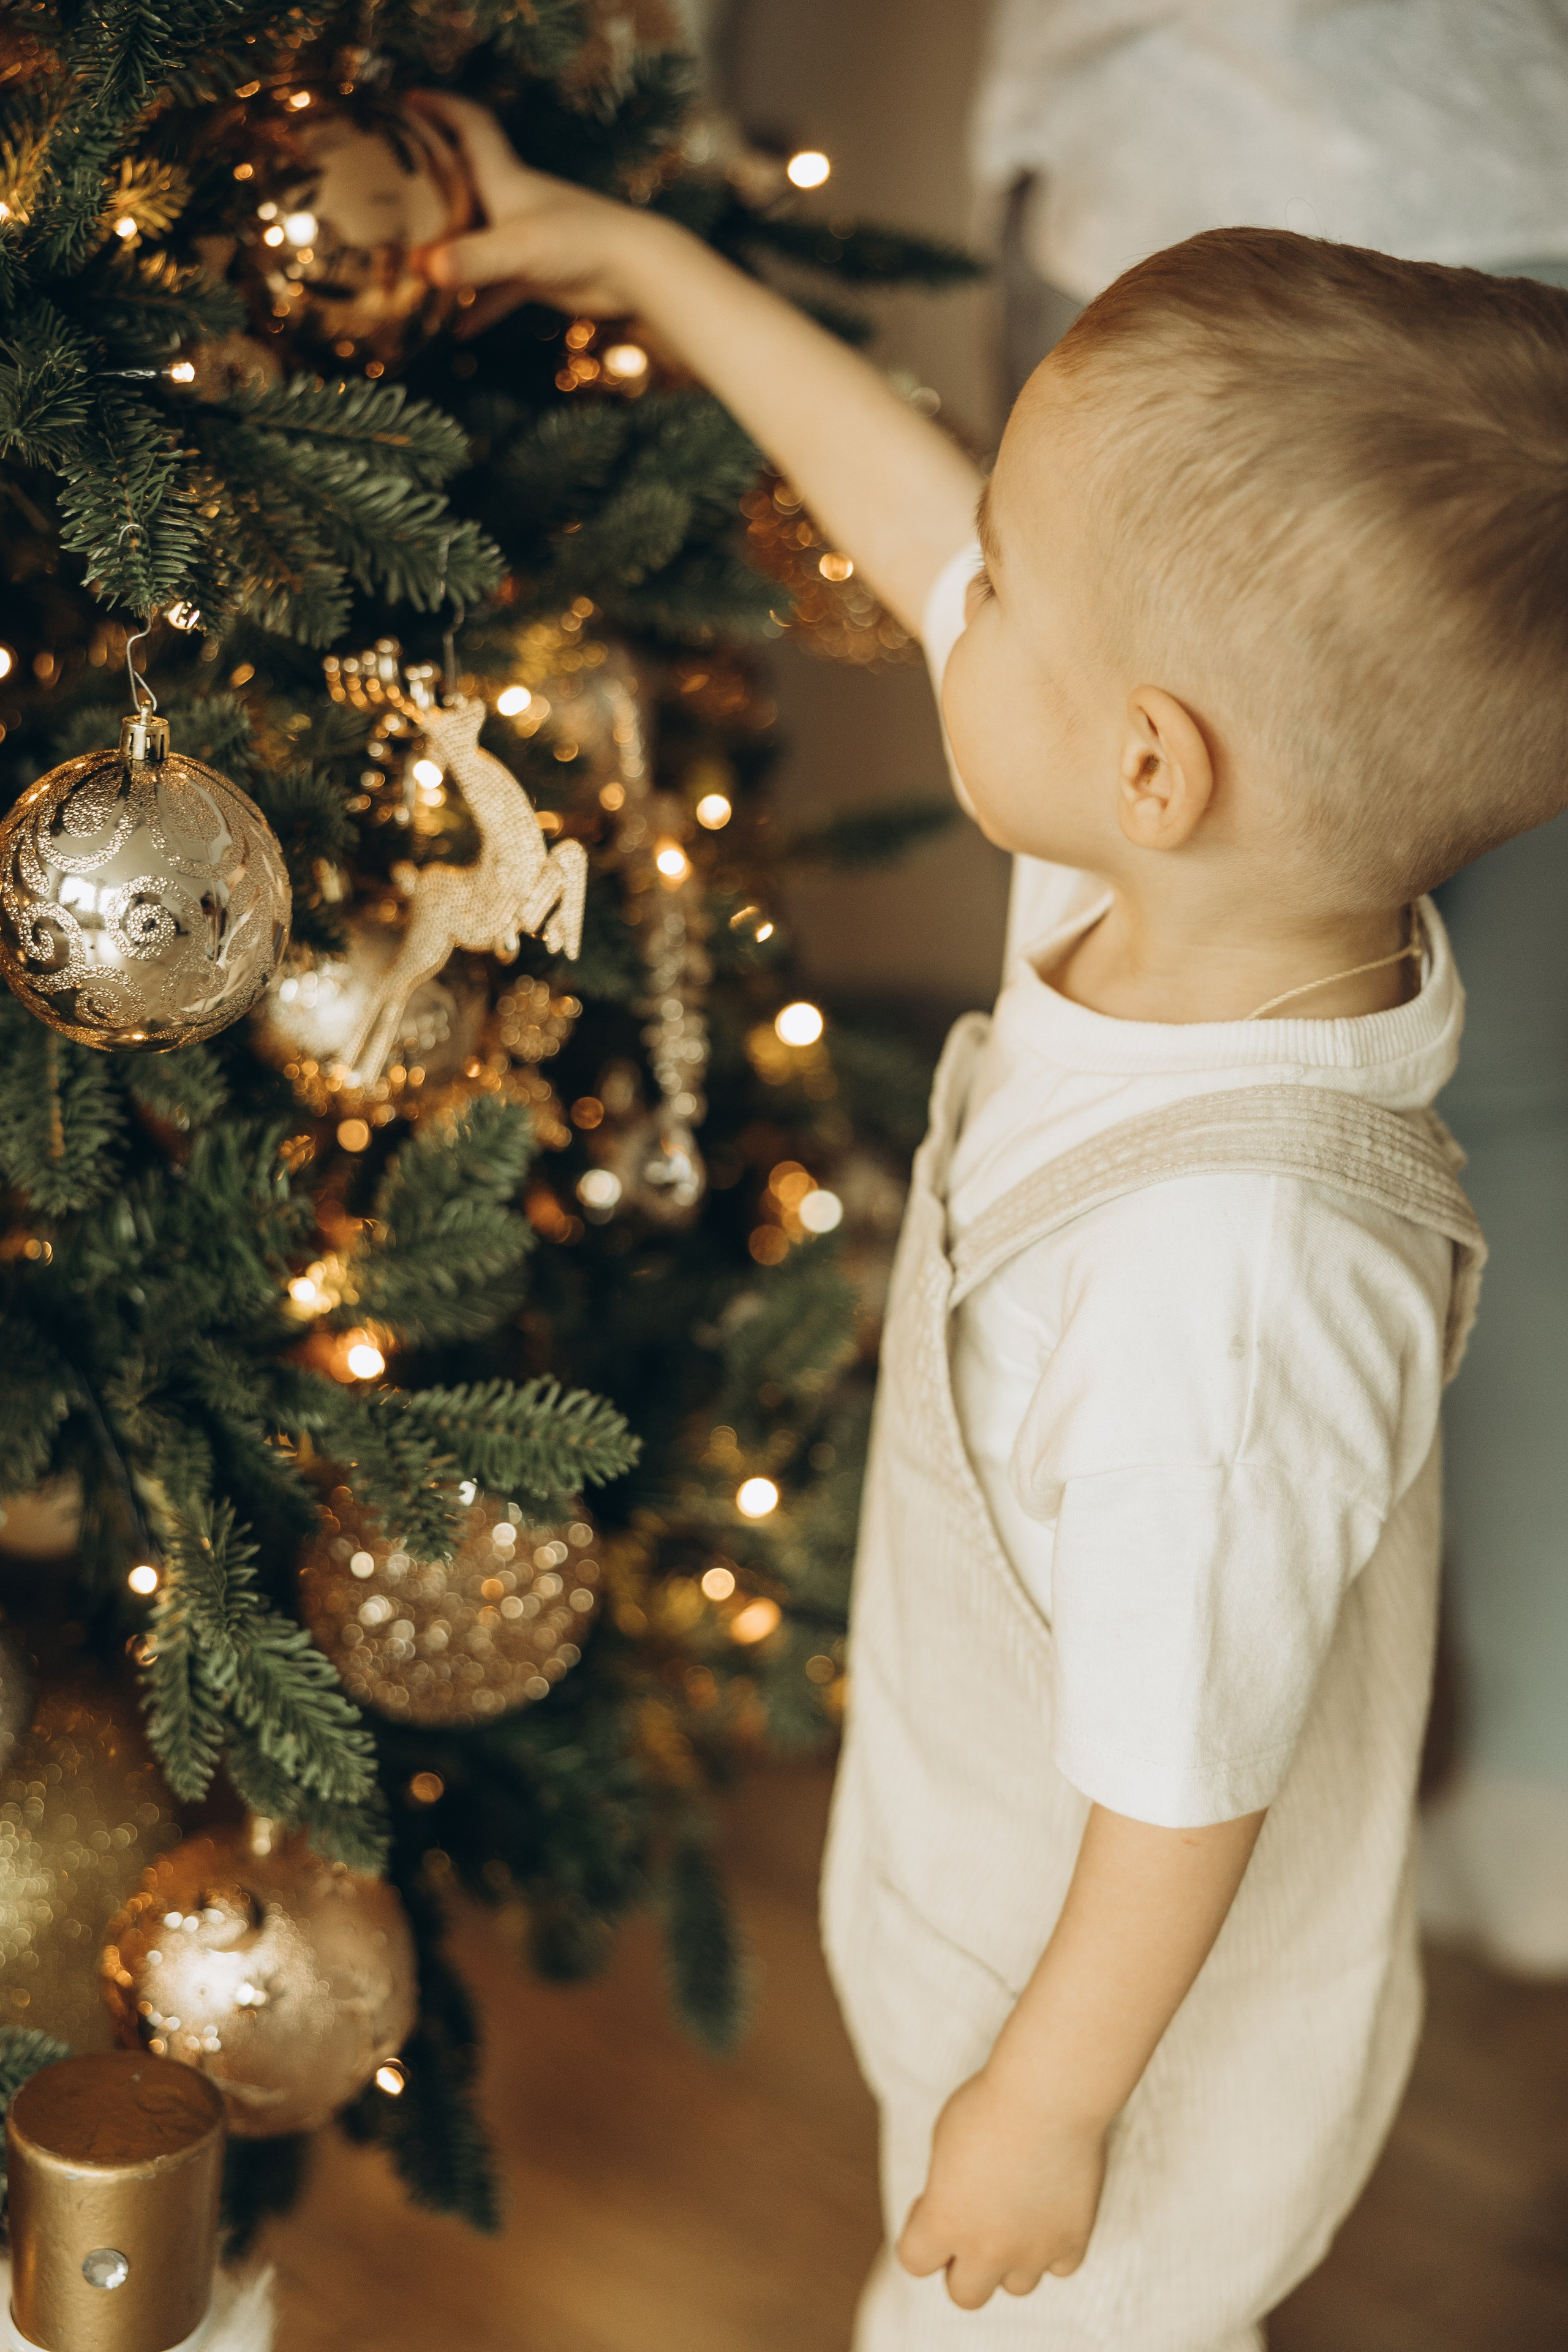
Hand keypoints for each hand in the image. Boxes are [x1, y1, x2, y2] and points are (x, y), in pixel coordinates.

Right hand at [409, 93, 664, 332]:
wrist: (634, 271)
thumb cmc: (579, 242)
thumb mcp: (517, 249)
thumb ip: (471, 261)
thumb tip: (425, 271)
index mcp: (504, 178)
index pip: (469, 126)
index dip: (441, 106)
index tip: (410, 99)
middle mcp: (512, 202)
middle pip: (464, 184)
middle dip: (431, 182)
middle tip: (392, 187)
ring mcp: (524, 239)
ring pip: (476, 241)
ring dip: (449, 255)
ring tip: (411, 269)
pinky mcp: (537, 274)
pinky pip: (498, 291)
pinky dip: (479, 308)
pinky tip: (456, 330)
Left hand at [896, 2066, 1107, 2309]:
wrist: (1050, 2094)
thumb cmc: (990, 2104)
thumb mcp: (944, 2141)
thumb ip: (944, 2190)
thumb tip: (952, 2208)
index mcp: (944, 2221)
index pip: (914, 2261)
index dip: (919, 2234)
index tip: (930, 2201)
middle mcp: (987, 2248)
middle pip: (965, 2295)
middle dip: (963, 2265)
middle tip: (973, 2223)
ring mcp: (1033, 2250)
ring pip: (1016, 2286)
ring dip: (1011, 2258)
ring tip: (1015, 2211)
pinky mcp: (1073, 2240)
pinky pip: (1060, 2266)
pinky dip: (1054, 2247)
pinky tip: (1050, 2209)